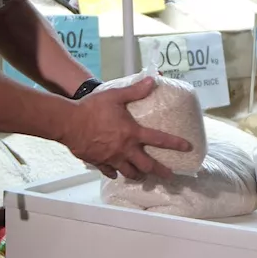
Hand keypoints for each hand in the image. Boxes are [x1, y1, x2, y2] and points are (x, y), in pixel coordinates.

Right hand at [66, 76, 190, 180]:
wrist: (68, 122)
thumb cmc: (92, 108)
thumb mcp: (115, 96)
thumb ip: (135, 90)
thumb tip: (152, 80)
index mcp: (132, 133)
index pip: (160, 140)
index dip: (176, 144)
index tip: (187, 148)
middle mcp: (125, 149)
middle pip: (147, 165)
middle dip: (160, 172)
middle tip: (169, 176)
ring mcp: (112, 158)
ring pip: (130, 173)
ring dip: (139, 175)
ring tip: (144, 177)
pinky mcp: (99, 162)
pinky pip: (110, 172)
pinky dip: (115, 174)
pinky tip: (116, 173)